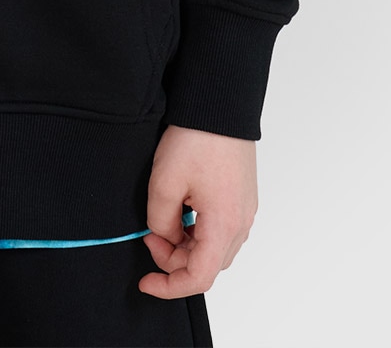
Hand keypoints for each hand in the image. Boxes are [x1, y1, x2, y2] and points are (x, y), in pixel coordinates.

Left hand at [138, 124, 257, 299]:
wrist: (219, 103)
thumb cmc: (197, 137)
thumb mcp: (164, 182)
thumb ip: (160, 222)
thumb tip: (165, 236)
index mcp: (224, 224)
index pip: (198, 277)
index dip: (168, 287)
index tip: (145, 281)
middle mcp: (241, 222)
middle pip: (207, 265)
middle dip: (174, 261)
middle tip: (149, 236)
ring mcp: (245, 210)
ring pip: (214, 249)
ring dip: (186, 246)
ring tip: (163, 221)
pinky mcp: (242, 197)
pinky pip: (221, 229)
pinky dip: (199, 232)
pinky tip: (181, 211)